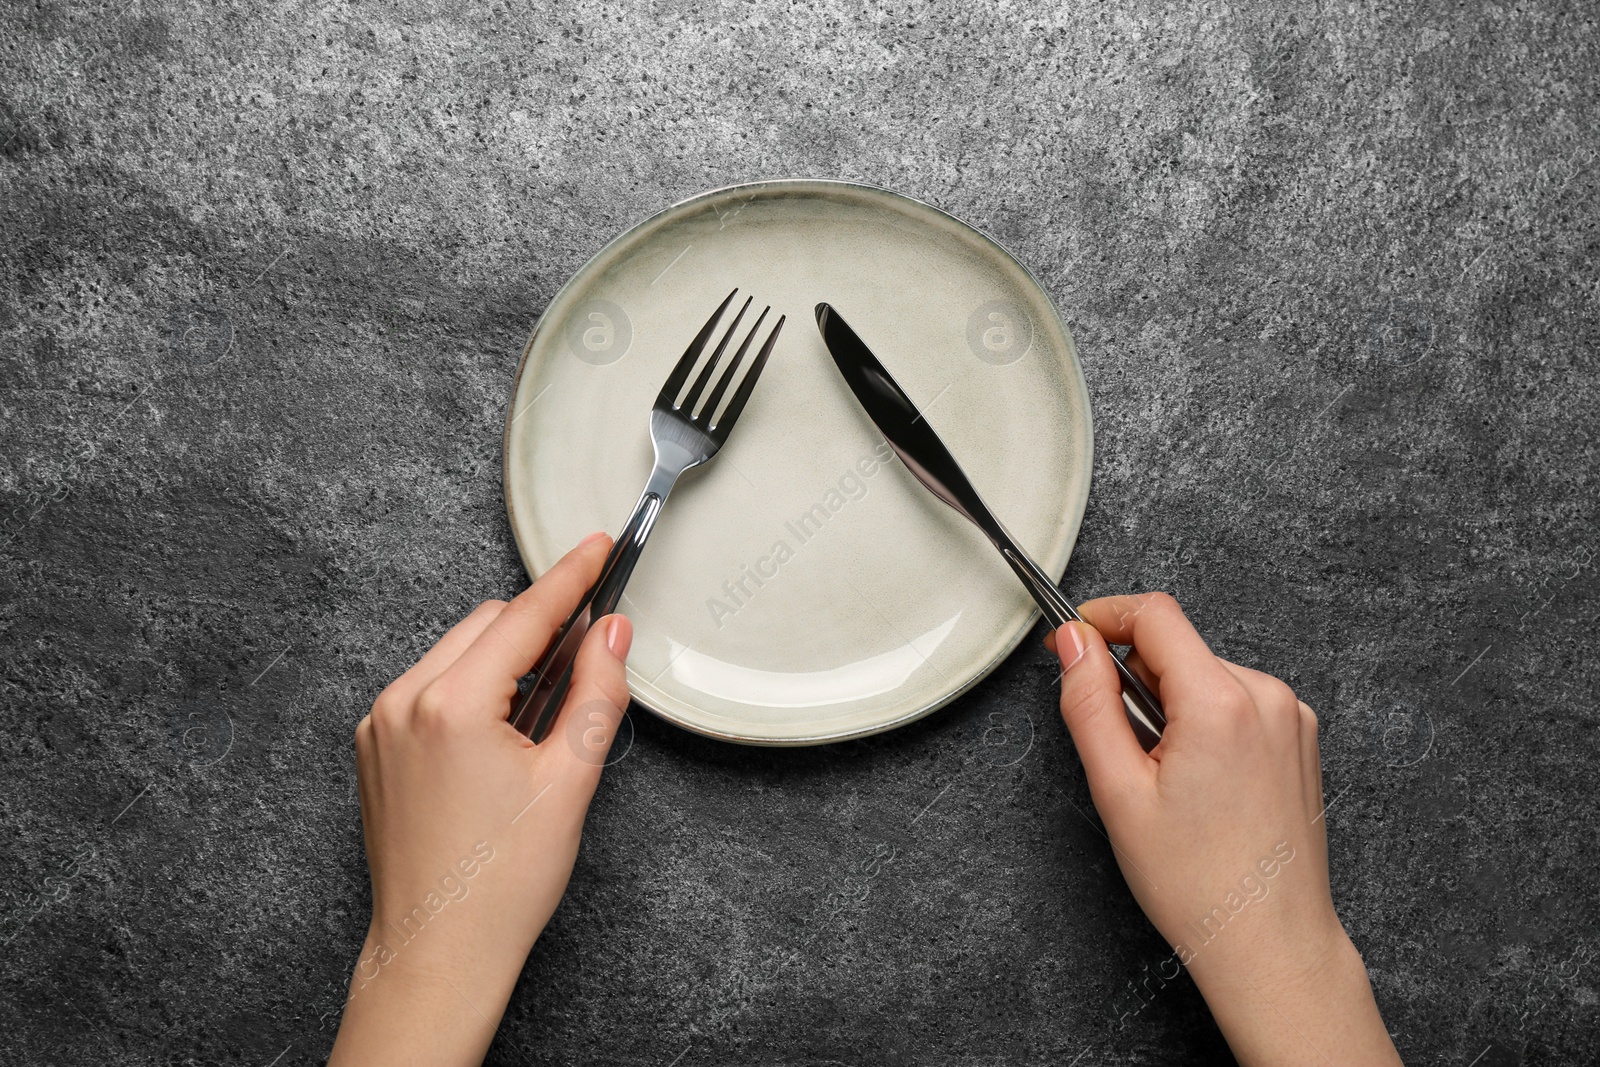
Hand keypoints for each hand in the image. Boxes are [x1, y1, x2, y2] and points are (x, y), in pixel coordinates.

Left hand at [329, 533, 631, 1066]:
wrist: (438, 951)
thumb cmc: (502, 882)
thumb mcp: (570, 779)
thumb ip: (596, 692)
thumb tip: (610, 633)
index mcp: (452, 705)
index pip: (524, 616)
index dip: (571, 577)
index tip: (598, 547)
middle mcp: (402, 703)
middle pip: (486, 625)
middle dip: (540, 624)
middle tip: (592, 644)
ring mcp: (380, 726)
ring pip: (456, 653)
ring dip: (506, 658)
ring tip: (551, 703)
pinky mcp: (374, 749)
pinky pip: (429, 688)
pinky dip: (472, 688)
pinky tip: (507, 727)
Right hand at [1050, 594, 1401, 1065]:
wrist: (1269, 942)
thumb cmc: (1197, 883)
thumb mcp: (1117, 790)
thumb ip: (1088, 702)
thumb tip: (1073, 643)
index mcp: (1221, 702)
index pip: (1154, 615)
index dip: (1103, 617)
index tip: (1073, 638)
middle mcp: (1267, 696)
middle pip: (1178, 647)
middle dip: (1135, 677)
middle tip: (1120, 746)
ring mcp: (1292, 716)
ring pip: (1205, 674)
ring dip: (1170, 702)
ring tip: (1163, 776)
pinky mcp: (1300, 737)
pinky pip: (1237, 700)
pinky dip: (1204, 720)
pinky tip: (1198, 781)